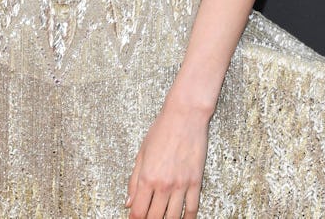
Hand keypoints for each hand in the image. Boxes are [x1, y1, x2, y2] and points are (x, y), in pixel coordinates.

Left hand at [125, 99, 209, 217]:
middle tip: (147, 218)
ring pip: (173, 217)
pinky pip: (192, 208)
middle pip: (155, 217)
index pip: (139, 211)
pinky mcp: (195, 181)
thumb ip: (134, 180)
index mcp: (147, 177)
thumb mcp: (142, 152)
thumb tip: (128, 201)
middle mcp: (164, 184)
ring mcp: (181, 185)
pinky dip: (188, 218)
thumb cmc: (162, 129)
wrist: (185, 115)